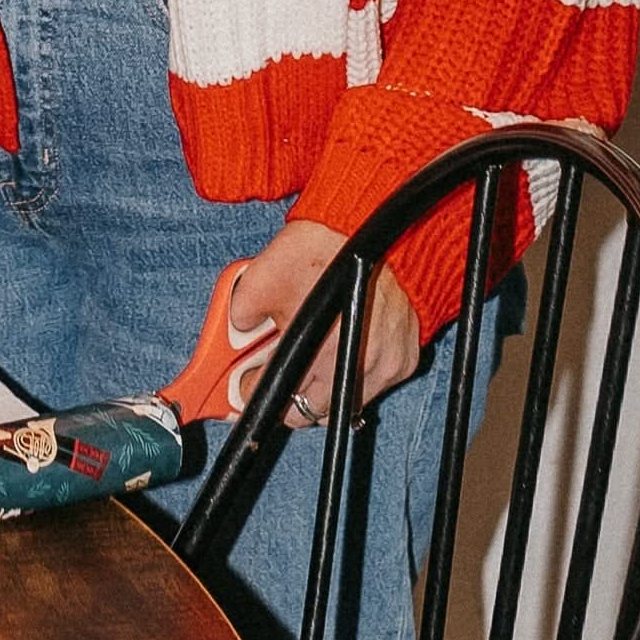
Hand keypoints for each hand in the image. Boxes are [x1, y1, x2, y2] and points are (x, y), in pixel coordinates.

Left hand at [229, 220, 418, 428]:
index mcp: (310, 353)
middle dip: (289, 393)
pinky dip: (359, 372)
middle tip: (283, 370)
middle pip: (307, 412)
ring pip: (342, 403)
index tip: (247, 381)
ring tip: (317, 352)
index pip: (270, 397)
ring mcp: (380, 368)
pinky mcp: (402, 362)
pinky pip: (375, 384)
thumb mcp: (261, 275)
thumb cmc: (319, 248)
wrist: (369, 227)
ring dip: (325, 386)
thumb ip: (240, 311)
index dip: (252, 389)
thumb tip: (237, 332)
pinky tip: (348, 344)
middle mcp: (347, 368)